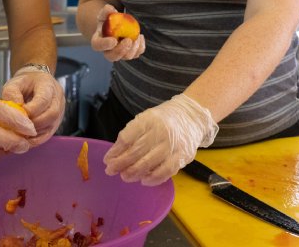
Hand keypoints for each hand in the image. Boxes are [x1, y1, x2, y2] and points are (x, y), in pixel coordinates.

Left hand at [1, 68, 64, 146]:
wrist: (34, 84)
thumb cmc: (24, 84)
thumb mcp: (14, 83)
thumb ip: (12, 94)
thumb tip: (16, 109)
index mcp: (48, 85)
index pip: (44, 100)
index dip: (31, 110)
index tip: (18, 115)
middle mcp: (58, 98)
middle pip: (51, 115)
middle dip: (33, 124)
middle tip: (18, 127)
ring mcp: (59, 111)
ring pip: (51, 127)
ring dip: (34, 133)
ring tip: (20, 134)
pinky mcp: (56, 122)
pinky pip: (49, 134)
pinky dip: (36, 139)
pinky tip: (26, 139)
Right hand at [91, 4, 145, 61]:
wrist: (115, 26)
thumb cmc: (108, 20)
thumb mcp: (105, 14)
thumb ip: (106, 11)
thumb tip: (111, 9)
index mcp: (98, 42)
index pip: (98, 46)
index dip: (105, 44)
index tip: (113, 40)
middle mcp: (107, 51)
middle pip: (112, 57)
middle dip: (121, 50)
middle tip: (129, 40)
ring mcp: (119, 54)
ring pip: (126, 57)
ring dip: (133, 48)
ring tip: (137, 36)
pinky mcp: (129, 53)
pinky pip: (136, 54)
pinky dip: (140, 47)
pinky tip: (140, 37)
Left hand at [103, 94, 217, 185]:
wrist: (191, 117)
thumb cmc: (162, 120)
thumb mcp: (145, 120)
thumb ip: (131, 135)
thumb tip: (115, 155)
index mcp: (148, 120)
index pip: (127, 137)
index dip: (115, 151)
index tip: (107, 160)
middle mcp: (160, 132)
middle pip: (136, 152)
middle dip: (120, 164)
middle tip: (111, 171)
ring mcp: (172, 145)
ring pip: (149, 164)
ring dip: (134, 173)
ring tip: (125, 176)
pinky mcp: (181, 157)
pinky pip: (165, 172)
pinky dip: (152, 179)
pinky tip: (143, 180)